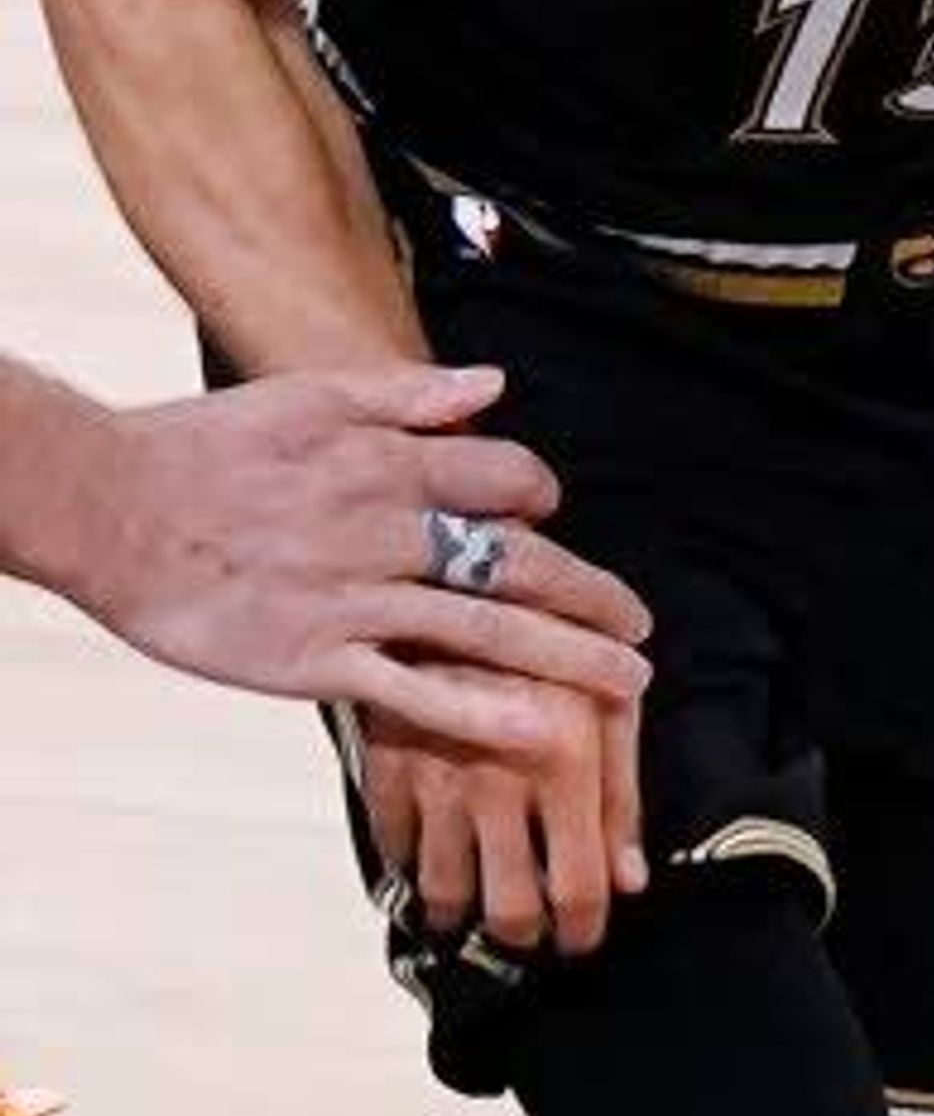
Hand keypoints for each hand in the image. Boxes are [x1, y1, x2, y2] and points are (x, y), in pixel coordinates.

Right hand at [65, 363, 651, 882]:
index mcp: (385, 464)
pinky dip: (482, 710)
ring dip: (569, 656)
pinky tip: (541, 729)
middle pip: (517, 562)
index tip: (553, 519)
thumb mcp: (307, 396)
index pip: (503, 479)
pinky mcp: (317, 660)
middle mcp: (385, 531)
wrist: (109, 508)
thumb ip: (406, 394)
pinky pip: (416, 690)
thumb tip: (494, 386)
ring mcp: (354, 601)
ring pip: (486, 630)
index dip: (541, 499)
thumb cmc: (202, 448)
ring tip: (627, 683)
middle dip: (591, 594)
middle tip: (642, 625)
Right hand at [359, 664, 637, 970]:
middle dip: (525, 933)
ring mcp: (434, 775)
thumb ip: (622, 793)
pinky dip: (412, 868)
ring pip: (446, 890)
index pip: (577, 887)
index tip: (580, 941)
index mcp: (565, 760)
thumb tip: (630, 881)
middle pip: (510, 907)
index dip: (582, 930)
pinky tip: (431, 864)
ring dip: (464, 912)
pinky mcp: (384, 761)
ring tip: (478, 909)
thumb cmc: (549, 635)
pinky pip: (394, 846)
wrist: (454, 571)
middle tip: (531, 935)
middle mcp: (498, 779)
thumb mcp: (605, 699)